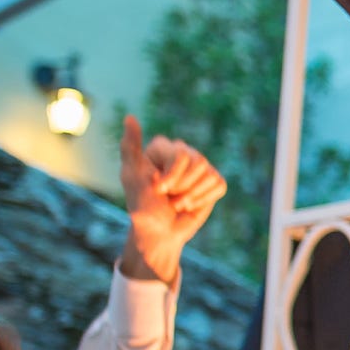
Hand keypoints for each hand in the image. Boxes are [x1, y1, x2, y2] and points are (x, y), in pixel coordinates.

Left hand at [118, 116, 227, 284]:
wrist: (160, 233)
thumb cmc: (142, 206)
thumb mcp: (131, 177)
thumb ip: (130, 147)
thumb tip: (130, 117)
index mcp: (161, 148)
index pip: (180, 153)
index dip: (172, 176)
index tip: (158, 189)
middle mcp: (181, 152)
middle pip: (198, 161)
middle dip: (183, 186)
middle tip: (168, 196)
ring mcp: (199, 167)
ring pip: (210, 173)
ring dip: (192, 195)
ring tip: (178, 202)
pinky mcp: (213, 181)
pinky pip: (219, 184)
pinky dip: (204, 199)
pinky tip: (191, 203)